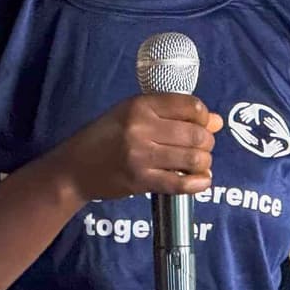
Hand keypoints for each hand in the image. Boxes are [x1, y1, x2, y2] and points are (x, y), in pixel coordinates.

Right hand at [49, 94, 223, 202]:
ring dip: (204, 162)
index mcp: (139, 105)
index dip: (204, 116)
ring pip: (193, 159)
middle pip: (196, 134)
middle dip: (207, 142)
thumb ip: (170, 114)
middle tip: (202, 147)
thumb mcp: (131, 114)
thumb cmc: (105, 137)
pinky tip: (201, 180)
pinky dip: (199, 183)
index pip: (189, 106)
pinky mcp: (141, 181)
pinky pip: (181, 183)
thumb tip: (215, 121)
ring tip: (199, 164)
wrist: (75, 169)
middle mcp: (141, 128)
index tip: (203, 124)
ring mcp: (141, 156)